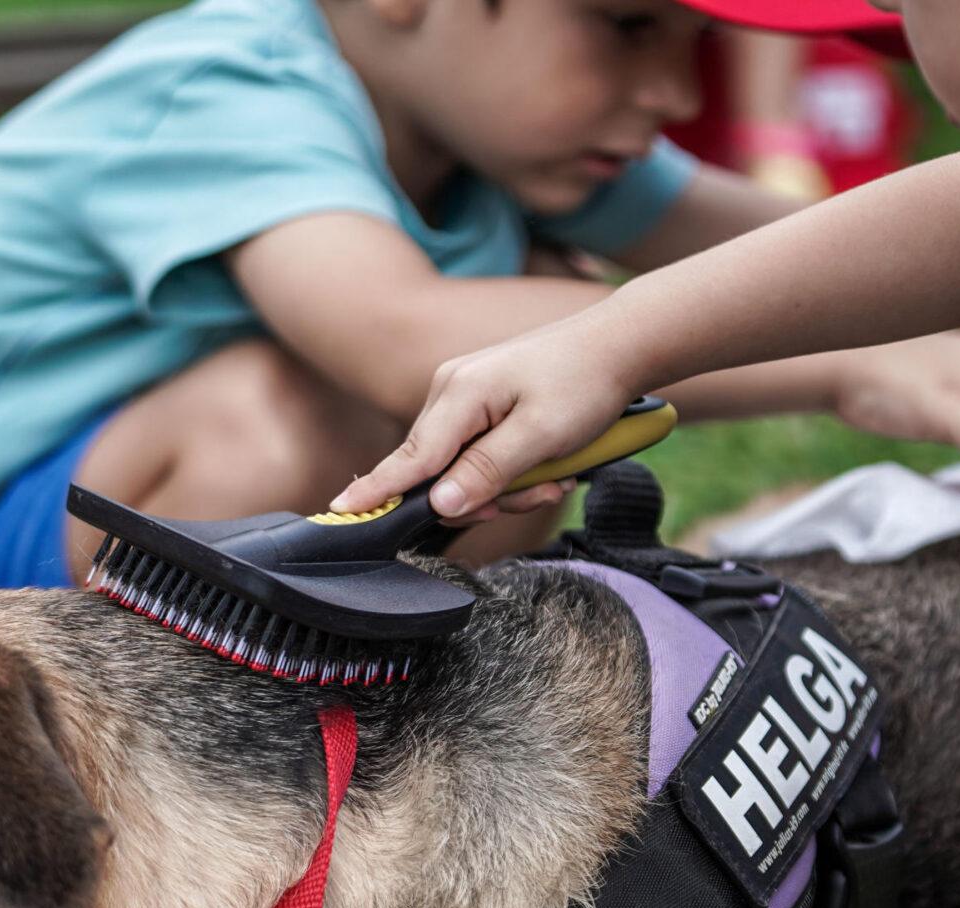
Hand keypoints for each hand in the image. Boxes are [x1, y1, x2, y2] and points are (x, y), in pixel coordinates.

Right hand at [331, 310, 637, 520]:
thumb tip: (439, 503)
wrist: (618, 345)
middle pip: (439, 473)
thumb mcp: (541, 435)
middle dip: (487, 498)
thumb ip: (487, 471)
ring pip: (463, 469)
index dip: (376, 490)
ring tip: (554, 475)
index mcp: (458, 395)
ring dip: (508, 487)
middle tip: (542, 491)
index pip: (409, 458)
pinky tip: (547, 464)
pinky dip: (511, 469)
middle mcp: (449, 391)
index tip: (340, 511)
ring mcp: (463, 395)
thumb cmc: (584, 384)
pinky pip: (480, 453)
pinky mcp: (481, 402)